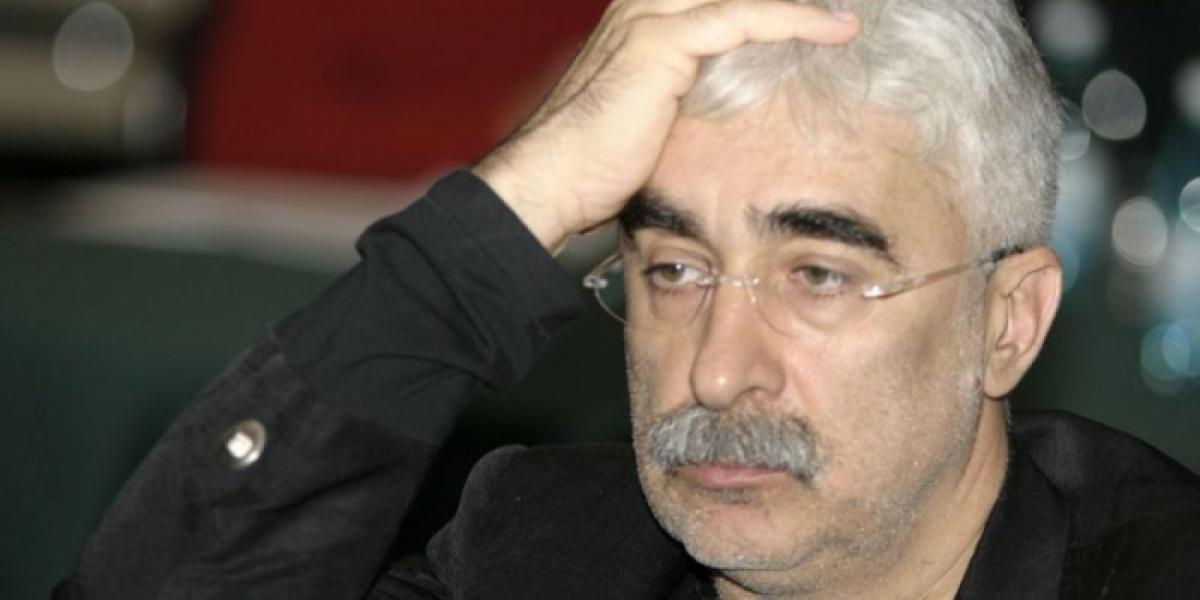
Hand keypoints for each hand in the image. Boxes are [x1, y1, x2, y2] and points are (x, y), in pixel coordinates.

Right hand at [472, 0, 859, 251]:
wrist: (552, 181)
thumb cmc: (594, 164)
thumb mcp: (650, 115)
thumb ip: (687, 90)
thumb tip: (733, 103)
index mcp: (641, 15)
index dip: (771, 6)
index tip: (824, 14)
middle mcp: (643, 5)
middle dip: (786, 1)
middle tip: (845, 8)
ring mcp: (650, 18)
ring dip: (802, 4)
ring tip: (847, 16)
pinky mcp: (663, 43)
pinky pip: (746, 18)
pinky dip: (797, 22)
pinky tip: (836, 30)